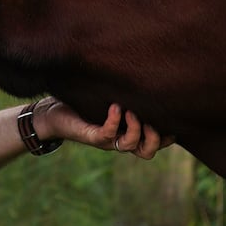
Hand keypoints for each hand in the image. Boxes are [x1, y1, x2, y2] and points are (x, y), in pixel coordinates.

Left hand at [35, 97, 170, 158]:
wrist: (52, 111)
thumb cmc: (83, 102)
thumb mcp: (111, 97)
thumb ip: (128, 93)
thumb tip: (149, 72)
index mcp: (128, 132)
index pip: (155, 143)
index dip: (167, 137)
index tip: (172, 121)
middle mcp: (119, 140)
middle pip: (147, 152)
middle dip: (155, 138)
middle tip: (152, 120)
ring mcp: (106, 140)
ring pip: (130, 146)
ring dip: (136, 129)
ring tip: (131, 111)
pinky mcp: (92, 137)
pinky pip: (108, 135)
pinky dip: (115, 121)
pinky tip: (115, 106)